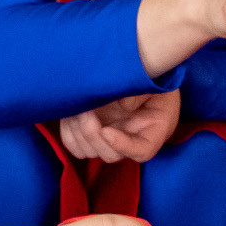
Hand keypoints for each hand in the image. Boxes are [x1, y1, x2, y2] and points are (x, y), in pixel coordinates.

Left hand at [57, 88, 182, 165]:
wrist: (142, 70)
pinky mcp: (93, 134)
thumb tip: (123, 105)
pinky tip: (71, 109)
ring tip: (78, 105)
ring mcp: (109, 139)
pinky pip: (74, 144)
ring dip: (78, 131)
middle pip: (110, 155)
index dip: (122, 146)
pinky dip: (68, 130)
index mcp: (154, 130)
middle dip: (93, 135)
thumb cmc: (154, 78)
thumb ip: (142, 92)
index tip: (106, 131)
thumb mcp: (156, 81)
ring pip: (88, 151)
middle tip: (87, 110)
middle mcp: (130, 140)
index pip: (141, 151)